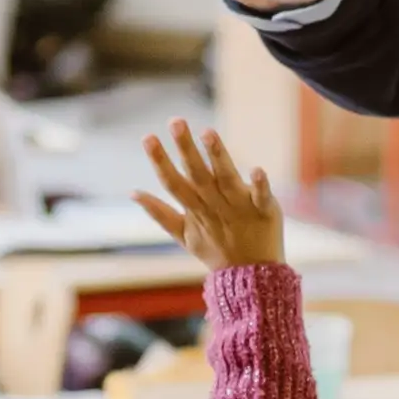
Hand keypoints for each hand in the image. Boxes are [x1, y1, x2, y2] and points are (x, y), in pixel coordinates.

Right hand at [133, 120, 284, 271]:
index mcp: (195, 209)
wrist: (250, 277)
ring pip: (226, 179)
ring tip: (208, 132)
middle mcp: (215, 205)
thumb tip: (132, 193)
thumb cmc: (216, 251)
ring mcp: (240, 207)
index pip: (173, 182)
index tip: (147, 137)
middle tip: (175, 121)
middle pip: (197, 174)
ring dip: (217, 157)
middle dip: (185, 148)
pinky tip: (257, 169)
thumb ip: (159, 213)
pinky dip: (260, 184)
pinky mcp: (265, 210)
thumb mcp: (184, 235)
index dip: (160, 160)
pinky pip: (262, 196)